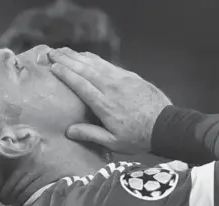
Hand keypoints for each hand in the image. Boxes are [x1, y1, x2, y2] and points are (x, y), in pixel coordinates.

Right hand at [38, 47, 171, 153]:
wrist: (165, 126)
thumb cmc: (138, 137)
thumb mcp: (114, 142)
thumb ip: (91, 134)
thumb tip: (68, 131)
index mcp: (104, 105)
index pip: (80, 84)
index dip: (65, 74)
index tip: (53, 67)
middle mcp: (111, 87)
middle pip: (85, 69)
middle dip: (67, 60)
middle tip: (52, 53)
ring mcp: (122, 79)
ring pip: (96, 63)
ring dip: (78, 56)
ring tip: (65, 50)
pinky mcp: (131, 76)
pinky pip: (108, 64)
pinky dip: (95, 59)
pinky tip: (87, 56)